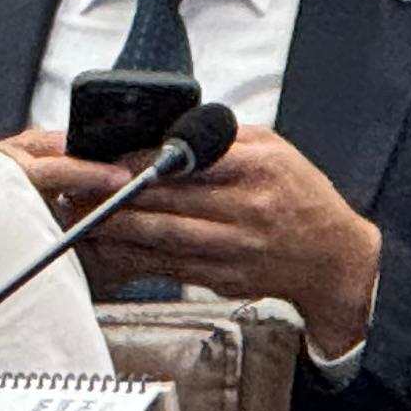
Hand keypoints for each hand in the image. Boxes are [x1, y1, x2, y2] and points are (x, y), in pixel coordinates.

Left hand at [91, 124, 381, 351]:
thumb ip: (223, 140)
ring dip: (114, 226)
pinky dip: (130, 256)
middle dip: (115, 193)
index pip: (189, 160)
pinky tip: (104, 246)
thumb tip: (163, 133)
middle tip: (77, 185)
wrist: (334, 259)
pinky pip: (166, 266)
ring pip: (161, 235)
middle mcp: (248, 209)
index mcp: (259, 169)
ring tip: (80, 214)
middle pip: (168, 199)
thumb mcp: (274, 152)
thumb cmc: (298, 196)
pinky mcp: (221, 276)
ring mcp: (234, 247)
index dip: (140, 160)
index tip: (104, 158)